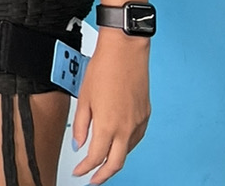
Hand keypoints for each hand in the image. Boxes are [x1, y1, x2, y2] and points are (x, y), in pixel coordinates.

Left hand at [72, 28, 150, 182]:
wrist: (126, 52)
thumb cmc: (103, 69)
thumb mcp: (83, 98)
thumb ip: (80, 125)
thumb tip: (78, 144)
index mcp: (108, 125)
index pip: (96, 158)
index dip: (85, 169)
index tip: (79, 172)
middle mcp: (126, 128)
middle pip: (116, 163)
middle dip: (103, 175)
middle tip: (93, 179)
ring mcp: (139, 122)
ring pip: (127, 151)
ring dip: (115, 159)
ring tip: (102, 161)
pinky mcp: (145, 115)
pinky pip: (135, 138)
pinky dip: (125, 146)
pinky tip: (118, 142)